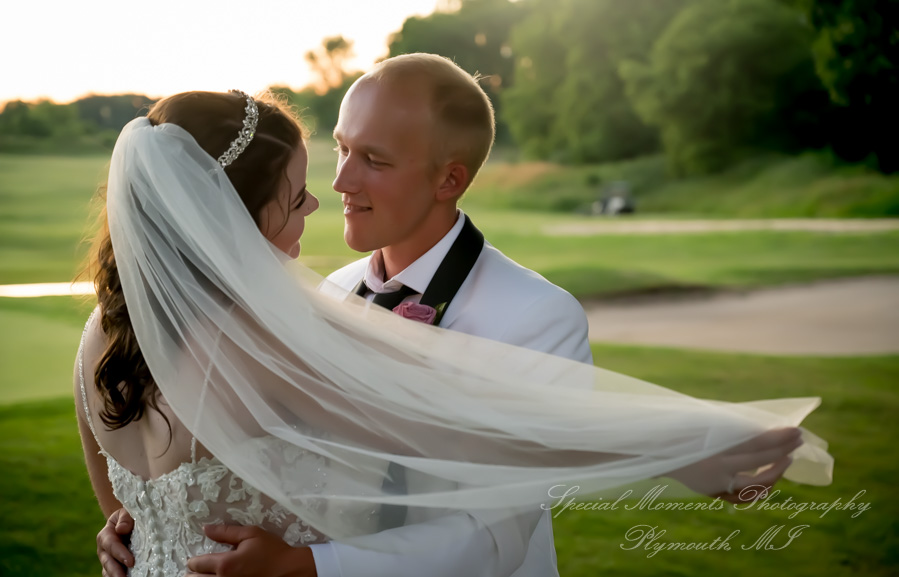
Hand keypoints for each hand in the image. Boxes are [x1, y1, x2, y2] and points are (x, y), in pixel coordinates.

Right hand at [97, 508, 134, 576]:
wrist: (128, 524)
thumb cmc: (128, 517)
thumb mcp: (126, 512)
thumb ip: (125, 518)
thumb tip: (121, 529)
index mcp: (105, 536)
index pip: (111, 546)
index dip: (120, 554)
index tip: (131, 562)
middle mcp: (104, 550)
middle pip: (108, 562)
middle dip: (116, 571)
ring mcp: (108, 561)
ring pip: (109, 572)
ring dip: (116, 576)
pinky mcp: (114, 568)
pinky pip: (113, 575)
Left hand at [186, 525, 316, 576]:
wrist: (289, 570)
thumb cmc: (271, 550)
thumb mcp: (251, 534)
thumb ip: (226, 532)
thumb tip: (205, 528)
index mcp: (225, 564)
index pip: (198, 564)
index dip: (193, 561)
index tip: (193, 560)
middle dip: (192, 574)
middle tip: (195, 570)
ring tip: (202, 575)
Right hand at [670, 427, 802, 503]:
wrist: (654, 454)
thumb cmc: (678, 432)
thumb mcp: (703, 425)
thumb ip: (730, 430)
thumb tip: (761, 428)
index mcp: (716, 449)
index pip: (757, 444)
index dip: (779, 438)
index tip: (796, 430)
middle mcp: (720, 469)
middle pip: (761, 461)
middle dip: (784, 449)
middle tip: (798, 439)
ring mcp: (718, 484)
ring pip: (757, 486)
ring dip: (776, 472)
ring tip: (786, 459)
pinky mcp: (715, 492)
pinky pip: (744, 495)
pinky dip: (759, 487)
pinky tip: (768, 476)